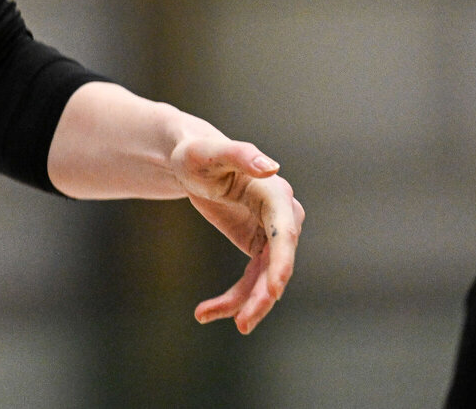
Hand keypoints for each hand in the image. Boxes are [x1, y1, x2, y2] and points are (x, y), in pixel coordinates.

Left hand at [169, 132, 302, 333]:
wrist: (190, 162)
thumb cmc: (198, 153)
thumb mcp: (209, 152)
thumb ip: (241, 155)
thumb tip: (272, 167)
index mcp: (275, 194)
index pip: (285, 234)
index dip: (281, 263)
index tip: (273, 291)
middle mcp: (281, 216)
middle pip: (278, 264)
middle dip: (262, 296)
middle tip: (242, 324)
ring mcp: (271, 234)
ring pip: (264, 279)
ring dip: (243, 304)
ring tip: (205, 316)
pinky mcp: (258, 246)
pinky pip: (252, 279)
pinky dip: (232, 298)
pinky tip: (206, 311)